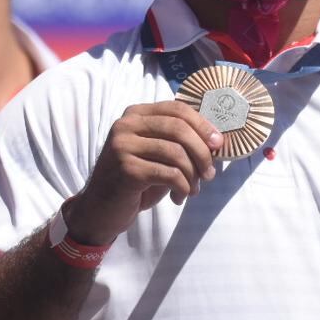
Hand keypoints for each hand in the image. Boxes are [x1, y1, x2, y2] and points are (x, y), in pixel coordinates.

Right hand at [68, 102, 222, 244]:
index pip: (178, 109)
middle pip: (179, 128)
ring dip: (193, 174)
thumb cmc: (135, 182)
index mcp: (135, 115)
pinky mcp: (126, 169)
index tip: (218, 144)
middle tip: (209, 173)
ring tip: (193, 189)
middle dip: (202, 152)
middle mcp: (126, 125)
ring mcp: (123, 146)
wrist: (101, 210)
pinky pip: (168, 174)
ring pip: (176, 153)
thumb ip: (179, 143)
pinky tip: (180, 196)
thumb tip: (216, 141)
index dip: (203, 125)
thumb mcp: (157, 155)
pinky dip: (182, 186)